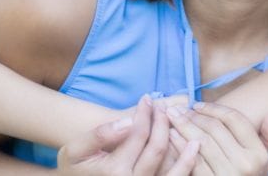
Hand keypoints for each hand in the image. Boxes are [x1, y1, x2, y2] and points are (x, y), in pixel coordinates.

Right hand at [57, 95, 199, 175]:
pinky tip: (193, 147)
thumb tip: (128, 121)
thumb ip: (99, 135)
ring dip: (181, 142)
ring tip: (185, 122)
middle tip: (161, 106)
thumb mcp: (74, 150)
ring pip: (171, 166)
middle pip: (157, 147)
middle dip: (162, 122)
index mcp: (114, 170)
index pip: (137, 134)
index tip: (146, 98)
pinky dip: (186, 164)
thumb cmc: (74, 168)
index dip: (144, 113)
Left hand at [166, 103, 267, 174]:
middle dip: (193, 115)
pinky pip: (192, 160)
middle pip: (215, 129)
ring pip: (201, 142)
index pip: (234, 120)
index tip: (197, 104)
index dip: (214, 108)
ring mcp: (227, 174)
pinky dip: (180, 145)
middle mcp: (244, 164)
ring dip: (184, 126)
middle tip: (178, 108)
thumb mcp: (266, 162)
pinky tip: (172, 135)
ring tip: (172, 117)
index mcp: (258, 154)